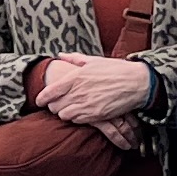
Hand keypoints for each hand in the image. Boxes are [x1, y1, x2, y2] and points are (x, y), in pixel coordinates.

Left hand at [33, 54, 151, 129]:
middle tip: (58, 103)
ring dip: (64, 112)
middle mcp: (79, 91)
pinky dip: (76, 118)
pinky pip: (77, 120)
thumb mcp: (94, 60)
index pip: (50, 92)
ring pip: (64, 115)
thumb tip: (61, 55)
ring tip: (69, 108)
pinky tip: (81, 113)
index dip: (42, 98)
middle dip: (54, 105)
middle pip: (54, 106)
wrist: (137, 82)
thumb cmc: (116, 69)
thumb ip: (75, 59)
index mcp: (76, 76)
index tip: (40, 101)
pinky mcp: (96, 115)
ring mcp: (87, 104)